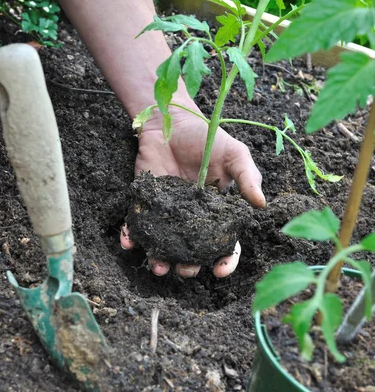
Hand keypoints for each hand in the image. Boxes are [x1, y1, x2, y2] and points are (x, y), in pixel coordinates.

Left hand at [121, 106, 264, 277]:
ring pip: (163, 246)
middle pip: (192, 253)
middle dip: (189, 267)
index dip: (225, 261)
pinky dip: (131, 237)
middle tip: (185, 269)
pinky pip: (136, 226)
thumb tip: (261, 205)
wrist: (172, 121)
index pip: (224, 244)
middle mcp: (192, 220)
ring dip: (160, 261)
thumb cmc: (208, 139)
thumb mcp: (234, 155)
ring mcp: (167, 215)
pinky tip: (129, 243)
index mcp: (217, 214)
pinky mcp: (144, 204)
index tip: (220, 270)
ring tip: (158, 266)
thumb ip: (247, 178)